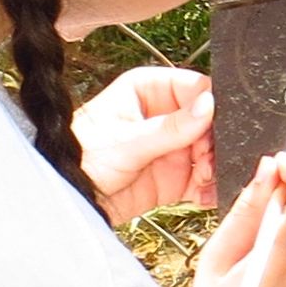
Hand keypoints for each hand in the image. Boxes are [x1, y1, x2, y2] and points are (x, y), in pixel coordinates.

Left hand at [76, 66, 220, 223]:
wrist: (70, 199)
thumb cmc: (80, 161)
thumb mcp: (126, 142)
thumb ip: (170, 127)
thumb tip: (208, 105)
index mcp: (147, 90)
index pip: (192, 87)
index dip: (209, 105)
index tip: (212, 124)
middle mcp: (164, 116)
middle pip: (209, 121)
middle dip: (214, 141)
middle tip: (206, 158)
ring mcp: (171, 147)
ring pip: (211, 151)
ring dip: (215, 166)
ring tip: (204, 178)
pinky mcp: (175, 177)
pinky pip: (204, 180)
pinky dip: (211, 187)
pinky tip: (207, 193)